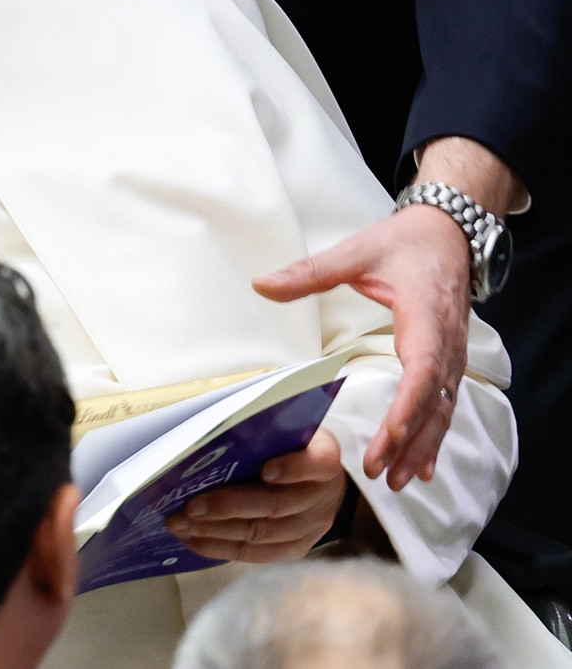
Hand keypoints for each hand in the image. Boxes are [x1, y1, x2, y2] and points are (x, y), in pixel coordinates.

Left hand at [166, 429, 346, 561]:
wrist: (321, 482)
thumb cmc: (291, 447)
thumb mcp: (287, 430)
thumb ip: (262, 432)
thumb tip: (209, 437)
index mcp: (324, 458)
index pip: (316, 463)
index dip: (292, 468)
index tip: (265, 469)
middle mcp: (322, 497)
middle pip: (276, 505)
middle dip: (229, 507)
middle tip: (191, 506)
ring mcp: (311, 527)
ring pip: (260, 534)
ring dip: (215, 530)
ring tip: (180, 524)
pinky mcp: (296, 549)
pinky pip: (255, 554)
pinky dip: (219, 547)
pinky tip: (192, 539)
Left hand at [253, 207, 467, 489]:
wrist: (447, 234)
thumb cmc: (404, 243)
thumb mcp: (355, 252)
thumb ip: (310, 272)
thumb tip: (261, 285)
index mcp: (426, 316)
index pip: (421, 370)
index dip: (407, 406)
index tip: (388, 436)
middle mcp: (447, 342)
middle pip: (433, 401)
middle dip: (409, 440)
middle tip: (382, 473)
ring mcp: (453, 354)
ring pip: (443, 409)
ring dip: (423, 446)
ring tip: (400, 481)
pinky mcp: (450, 360)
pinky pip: (445, 404)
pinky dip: (434, 436)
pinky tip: (423, 465)